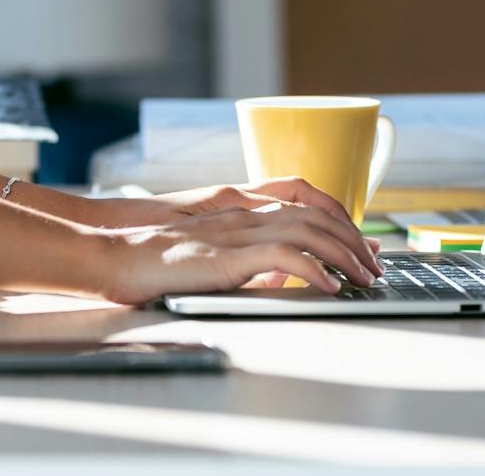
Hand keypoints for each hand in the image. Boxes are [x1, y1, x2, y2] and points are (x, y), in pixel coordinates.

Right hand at [90, 177, 382, 255]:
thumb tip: (280, 276)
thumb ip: (243, 256)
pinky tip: (328, 287)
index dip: (338, 217)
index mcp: (234, 206)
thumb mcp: (205, 252)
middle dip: (353, 238)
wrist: (110, 254)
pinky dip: (313, 269)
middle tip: (374, 266)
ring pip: (307, 229)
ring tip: (363, 278)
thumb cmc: (148, 258)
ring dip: (344, 254)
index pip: (302, 196)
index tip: (360, 244)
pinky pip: (282, 256)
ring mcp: (233, 230)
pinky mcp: (225, 255)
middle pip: (315, 212)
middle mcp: (240, 210)